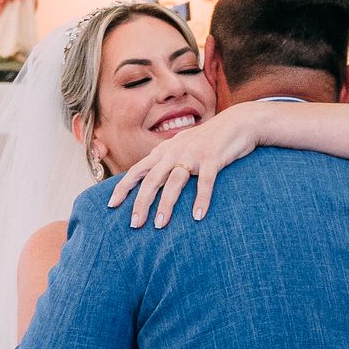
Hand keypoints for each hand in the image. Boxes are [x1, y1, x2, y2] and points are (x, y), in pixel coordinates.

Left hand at [108, 103, 263, 226]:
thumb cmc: (208, 140)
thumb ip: (166, 161)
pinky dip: (201, 199)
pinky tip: (198, 216)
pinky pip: (205, 182)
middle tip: (134, 224)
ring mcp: (194, 154)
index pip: (137, 170)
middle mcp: (175, 151)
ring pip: (174, 182)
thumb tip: (149, 180)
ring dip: (166, 205)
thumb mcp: (182, 146)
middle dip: (141, 202)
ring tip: (160, 225)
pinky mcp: (213, 158)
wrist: (237, 123)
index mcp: (165, 150)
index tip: (111, 205)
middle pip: (152, 179)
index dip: (123, 187)